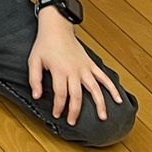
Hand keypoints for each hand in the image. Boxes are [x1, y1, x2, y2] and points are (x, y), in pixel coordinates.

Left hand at [29, 10, 121, 127]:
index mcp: (59, 71)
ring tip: (102, 117)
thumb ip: (34, 79)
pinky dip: (112, 88)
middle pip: (77, 95)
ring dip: (100, 104)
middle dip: (75, 111)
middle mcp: (74, 71)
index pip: (61, 94)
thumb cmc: (44, 45)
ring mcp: (85, 68)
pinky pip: (104, 78)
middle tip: (72, 122)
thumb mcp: (33, 61)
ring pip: (95, 89)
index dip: (59, 107)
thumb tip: (36, 97)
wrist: (57, 29)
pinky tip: (118, 99)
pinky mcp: (91, 65)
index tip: (57, 115)